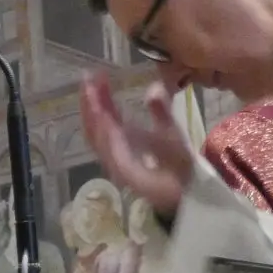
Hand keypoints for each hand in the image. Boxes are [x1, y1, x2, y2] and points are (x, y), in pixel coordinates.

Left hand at [78, 73, 193, 214]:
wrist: (184, 196)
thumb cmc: (182, 172)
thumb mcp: (177, 144)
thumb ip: (164, 116)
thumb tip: (154, 88)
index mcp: (125, 164)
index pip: (106, 136)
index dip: (99, 112)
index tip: (95, 91)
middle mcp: (113, 162)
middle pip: (94, 131)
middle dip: (90, 103)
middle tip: (89, 76)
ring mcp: (113, 159)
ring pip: (96, 131)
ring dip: (93, 106)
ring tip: (94, 80)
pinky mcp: (116, 154)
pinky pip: (103, 133)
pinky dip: (101, 113)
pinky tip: (103, 97)